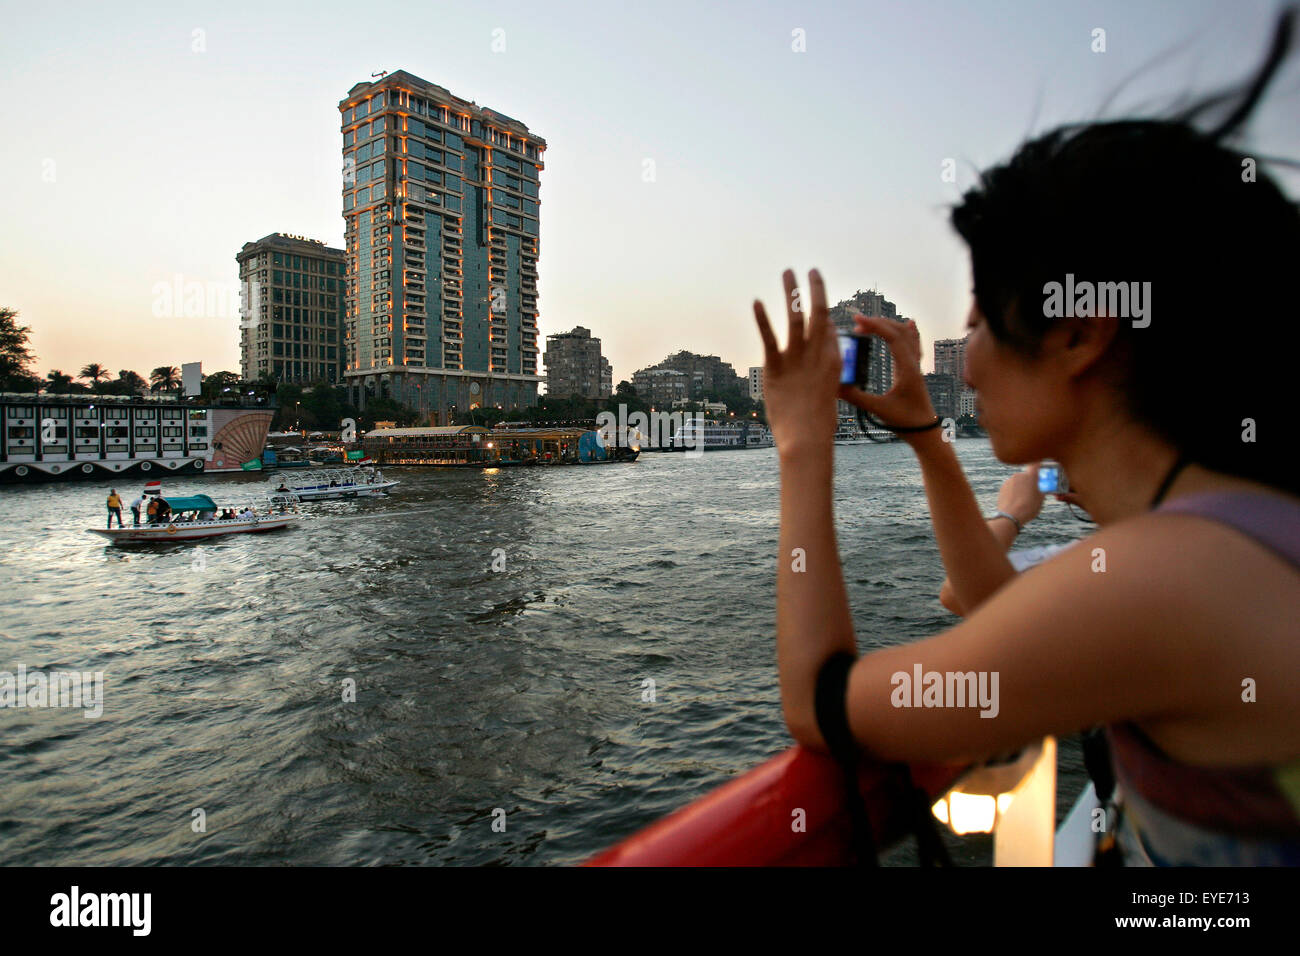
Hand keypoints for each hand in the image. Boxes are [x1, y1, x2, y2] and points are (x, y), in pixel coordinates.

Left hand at [753, 269, 839, 456]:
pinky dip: (761, 319)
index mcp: (834, 360)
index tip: (816, 293)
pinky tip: (755, 301)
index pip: (829, 326)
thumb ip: (826, 370)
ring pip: (795, 316)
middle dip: (815, 288)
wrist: (806, 440)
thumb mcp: (829, 392)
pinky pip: (768, 338)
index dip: (823, 309)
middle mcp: (818, 354)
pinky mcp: (776, 367)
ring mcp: (797, 359)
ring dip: (791, 292)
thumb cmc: (817, 422)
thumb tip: (823, 356)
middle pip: (818, 312)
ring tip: (788, 272)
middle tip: (811, 269)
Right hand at [838, 315, 937, 432]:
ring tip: (870, 324)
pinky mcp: (914, 370)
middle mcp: (913, 363)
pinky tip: (909, 323)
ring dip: (889, 325)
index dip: (874, 325)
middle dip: (878, 323)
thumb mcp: (879, 409)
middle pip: (899, 331)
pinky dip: (909, 331)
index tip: (857, 320)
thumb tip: (834, 387)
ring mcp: (915, 365)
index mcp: (906, 368)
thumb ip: (857, 397)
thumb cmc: (905, 422)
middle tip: (857, 324)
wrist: (926, 432)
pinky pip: (914, 344)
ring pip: (907, 335)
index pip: (892, 337)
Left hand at [997, 465, 1045, 526]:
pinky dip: (1013, 492)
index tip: (1039, 465)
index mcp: (1031, 476)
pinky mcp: (1002, 487)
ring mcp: (1009, 481)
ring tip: (1022, 501)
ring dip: (1020, 488)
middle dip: (1029, 483)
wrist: (1010, 516)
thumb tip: (1042, 485)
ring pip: (1018, 482)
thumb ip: (1042, 489)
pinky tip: (1015, 502)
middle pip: (1026, 476)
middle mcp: (1019, 475)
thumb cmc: (1029, 508)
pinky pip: (1010, 487)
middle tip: (1032, 494)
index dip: (1038, 464)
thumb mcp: (1041, 499)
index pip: (1036, 464)